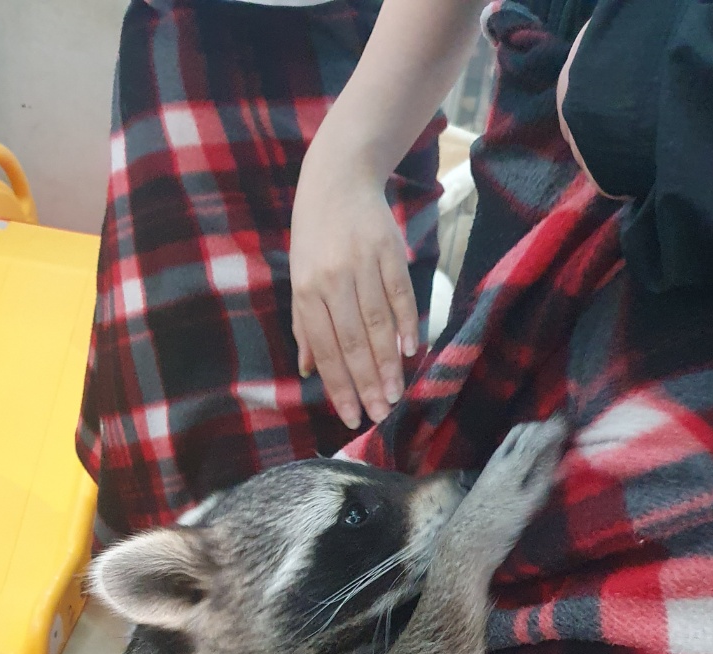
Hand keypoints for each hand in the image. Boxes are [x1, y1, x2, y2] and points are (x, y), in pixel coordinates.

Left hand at [290, 143, 417, 429]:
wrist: (338, 178)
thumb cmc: (315, 235)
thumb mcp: (300, 277)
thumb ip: (304, 325)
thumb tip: (308, 370)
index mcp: (306, 291)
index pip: (325, 349)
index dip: (338, 386)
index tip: (350, 417)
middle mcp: (332, 280)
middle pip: (352, 342)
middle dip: (366, 383)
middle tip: (380, 415)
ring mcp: (362, 264)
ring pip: (377, 323)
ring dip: (388, 363)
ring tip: (396, 394)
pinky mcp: (388, 250)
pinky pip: (400, 293)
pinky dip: (407, 322)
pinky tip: (412, 351)